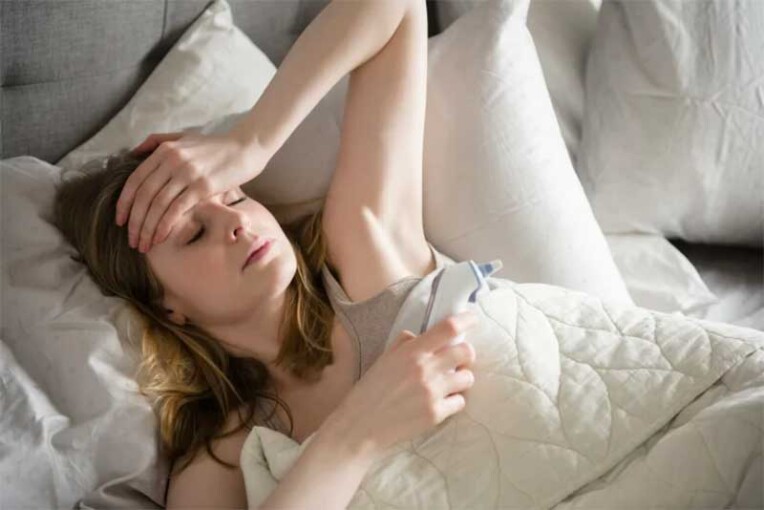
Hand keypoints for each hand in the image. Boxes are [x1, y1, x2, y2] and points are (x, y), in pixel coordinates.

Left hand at [115, 130, 268, 252]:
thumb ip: (158, 141)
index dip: (124, 203)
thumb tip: (133, 152)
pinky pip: (177, 209)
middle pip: (144, 196)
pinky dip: (165, 226)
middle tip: (132, 240)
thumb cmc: (216, 146)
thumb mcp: (184, 137)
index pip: (135, 180)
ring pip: (158, 205)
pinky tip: (161, 238)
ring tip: (144, 245)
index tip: (121, 221)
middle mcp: (172, 160)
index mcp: (164, 150)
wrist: (246, 147)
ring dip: (148, 229)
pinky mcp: (203, 186)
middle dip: (135, 222)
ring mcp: (187, 173)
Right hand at [324, 311, 478, 459]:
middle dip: (466, 354)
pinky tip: (440, 402)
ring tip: (448, 383)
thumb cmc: (370, 391)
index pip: (448, 328)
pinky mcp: (436, 414)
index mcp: (411, 352)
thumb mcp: (384, 359)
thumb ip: (404, 344)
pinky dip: (453, 401)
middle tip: (458, 359)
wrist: (360, 426)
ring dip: (461, 378)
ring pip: (467, 378)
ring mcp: (432, 392)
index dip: (466, 320)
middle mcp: (425, 369)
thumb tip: (421, 334)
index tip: (473, 318)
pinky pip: (460, 402)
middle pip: (466, 352)